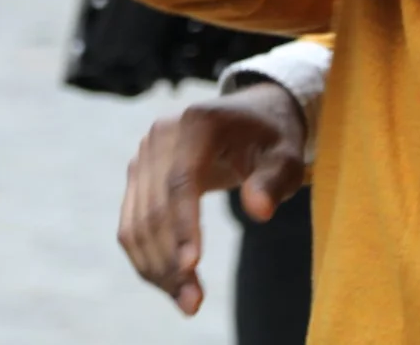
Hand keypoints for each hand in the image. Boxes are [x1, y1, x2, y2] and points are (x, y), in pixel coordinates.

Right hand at [116, 81, 308, 316]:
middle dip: (170, 260)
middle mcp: (160, 135)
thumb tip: (259, 212)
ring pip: (137, 222)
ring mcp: (144, 154)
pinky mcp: (138, 175)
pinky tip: (170, 284)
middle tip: (193, 304)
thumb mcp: (286, 155)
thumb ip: (273, 181)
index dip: (184, 225)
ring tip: (187, 302)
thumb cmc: (272, 139)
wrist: (249, 115)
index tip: (192, 265)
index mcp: (197, 122)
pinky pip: (132, 223)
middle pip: (155, 207)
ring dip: (156, 268)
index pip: (181, 180)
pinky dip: (147, 258)